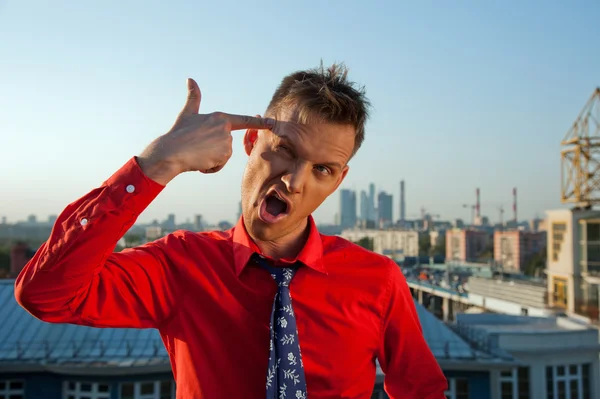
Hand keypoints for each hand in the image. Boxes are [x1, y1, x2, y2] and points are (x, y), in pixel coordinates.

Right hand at [138, 78, 272, 183]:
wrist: (170, 152)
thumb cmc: (178, 133)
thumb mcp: (187, 113)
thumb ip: (193, 97)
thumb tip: (190, 79)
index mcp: (220, 118)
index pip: (244, 121)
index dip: (260, 123)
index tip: (272, 123)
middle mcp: (226, 129)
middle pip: (227, 145)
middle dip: (214, 150)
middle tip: (197, 147)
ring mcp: (226, 143)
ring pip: (224, 156)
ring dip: (212, 159)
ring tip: (197, 153)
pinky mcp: (223, 156)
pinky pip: (220, 165)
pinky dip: (210, 167)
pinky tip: (199, 162)